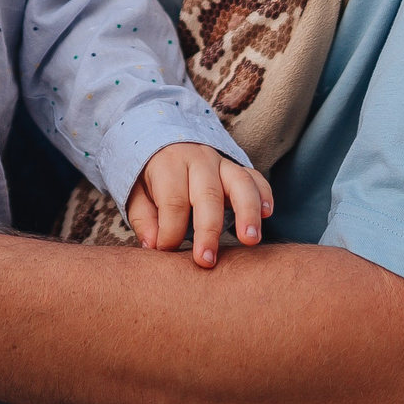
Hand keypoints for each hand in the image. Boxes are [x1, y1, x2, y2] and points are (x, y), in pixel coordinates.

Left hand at [126, 144, 271, 269]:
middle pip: (207, 194)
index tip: (166, 251)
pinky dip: (264, 195)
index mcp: (169, 164)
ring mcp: (223, 163)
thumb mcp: (136, 191)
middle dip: (208, 230)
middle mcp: (199, 160)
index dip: (170, 230)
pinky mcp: (239, 169)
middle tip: (206, 261)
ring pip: (240, 183)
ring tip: (249, 240)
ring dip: (247, 212)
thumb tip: (152, 245)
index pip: (173, 200)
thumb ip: (144, 217)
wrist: (166, 142)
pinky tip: (267, 214)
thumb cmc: (152, 176)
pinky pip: (256, 179)